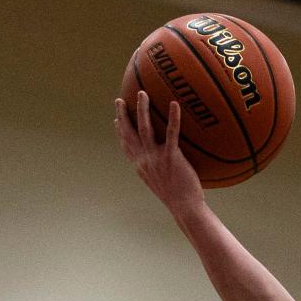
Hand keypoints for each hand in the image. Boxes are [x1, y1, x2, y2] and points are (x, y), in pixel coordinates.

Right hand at [115, 91, 204, 215]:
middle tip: (120, 100)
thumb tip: (165, 163)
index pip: (126, 146)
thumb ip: (159, 169)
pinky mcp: (171, 156)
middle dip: (123, 115)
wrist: (184, 207)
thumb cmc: (178, 196)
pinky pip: (171, 133)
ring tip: (142, 93)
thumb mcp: (162, 182)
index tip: (116, 120)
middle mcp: (144, 160)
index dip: (120, 132)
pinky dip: (173, 118)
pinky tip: (175, 104)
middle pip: (129, 133)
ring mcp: (155, 158)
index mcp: (141, 166)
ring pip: (144, 128)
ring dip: (142, 109)